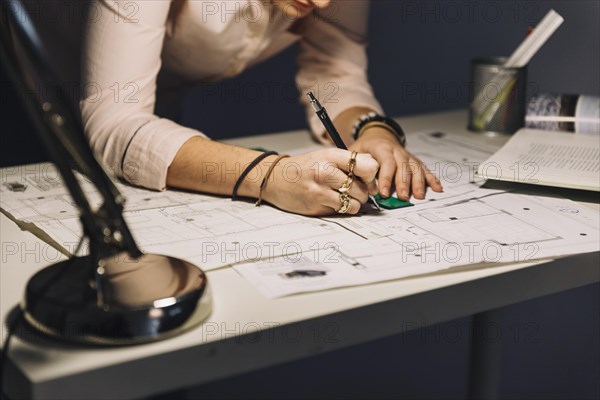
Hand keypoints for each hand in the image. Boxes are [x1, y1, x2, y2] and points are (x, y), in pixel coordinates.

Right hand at [262, 149, 378, 215]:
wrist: (275, 178)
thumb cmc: (304, 168)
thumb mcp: (325, 156)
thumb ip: (349, 162)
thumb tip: (375, 172)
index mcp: (330, 155)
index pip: (367, 166)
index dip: (371, 175)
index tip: (365, 178)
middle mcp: (325, 172)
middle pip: (363, 188)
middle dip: (362, 192)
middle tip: (353, 190)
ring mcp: (319, 191)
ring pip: (355, 203)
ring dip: (354, 203)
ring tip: (344, 197)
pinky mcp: (315, 207)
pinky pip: (341, 211)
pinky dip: (341, 209)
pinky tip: (332, 202)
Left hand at [351, 127, 442, 199]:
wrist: (377, 137)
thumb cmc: (365, 149)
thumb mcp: (355, 154)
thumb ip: (359, 169)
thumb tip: (367, 188)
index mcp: (382, 147)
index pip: (386, 162)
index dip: (386, 177)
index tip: (384, 193)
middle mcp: (397, 151)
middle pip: (404, 166)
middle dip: (403, 183)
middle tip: (402, 197)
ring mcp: (408, 156)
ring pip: (416, 169)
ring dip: (419, 183)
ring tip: (419, 196)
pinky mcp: (415, 162)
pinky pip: (425, 170)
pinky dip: (432, 179)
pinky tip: (438, 188)